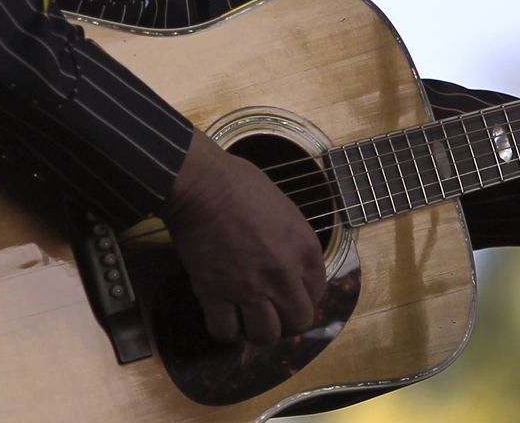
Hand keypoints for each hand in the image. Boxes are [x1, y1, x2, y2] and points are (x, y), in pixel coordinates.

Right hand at [160, 130, 328, 345]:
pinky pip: (225, 331)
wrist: (202, 185)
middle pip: (298, 322)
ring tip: (248, 320)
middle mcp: (283, 274)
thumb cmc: (241, 185)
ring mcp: (250, 287)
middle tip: (272, 313)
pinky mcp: (216, 293)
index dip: (304, 297)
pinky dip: (225, 330)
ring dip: (258, 331)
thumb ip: (293, 240)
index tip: (290, 294)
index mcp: (304, 248)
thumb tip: (290, 262)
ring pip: (265, 335)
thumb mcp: (285, 208)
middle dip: (287, 322)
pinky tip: (223, 317)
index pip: (318, 292)